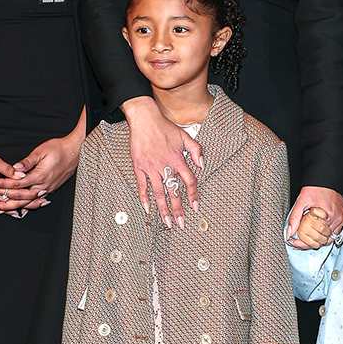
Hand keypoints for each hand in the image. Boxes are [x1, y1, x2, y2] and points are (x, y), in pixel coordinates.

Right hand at [0, 146, 41, 213]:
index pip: (16, 192)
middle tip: (43, 202)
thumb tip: (22, 174)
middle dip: (29, 203)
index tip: (41, 192)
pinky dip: (5, 210)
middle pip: (13, 202)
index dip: (30, 193)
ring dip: (19, 208)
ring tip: (32, 209)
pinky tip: (14, 212)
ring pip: (5, 207)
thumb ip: (8, 169)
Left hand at [3, 131, 82, 204]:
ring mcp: (48, 189)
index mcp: (39, 176)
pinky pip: (36, 201)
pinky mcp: (50, 189)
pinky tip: (20, 209)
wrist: (74, 152)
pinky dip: (27, 206)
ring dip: (15, 207)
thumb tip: (15, 167)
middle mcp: (43, 186)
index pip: (17, 183)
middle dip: (5, 201)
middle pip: (21, 198)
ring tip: (2, 210)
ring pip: (29, 202)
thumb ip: (28, 161)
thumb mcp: (41, 151)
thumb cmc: (59, 149)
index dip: (3, 184)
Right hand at [123, 96, 202, 229]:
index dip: (193, 195)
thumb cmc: (164, 127)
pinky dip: (144, 198)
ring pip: (159, 193)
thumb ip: (196, 149)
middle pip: (173, 192)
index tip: (195, 206)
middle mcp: (165, 166)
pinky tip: (147, 209)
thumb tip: (202, 164)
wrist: (144, 119)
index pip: (189, 181)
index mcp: (178, 159)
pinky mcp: (139, 167)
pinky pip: (142, 186)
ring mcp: (151, 168)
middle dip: (178, 210)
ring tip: (166, 222)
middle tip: (181, 224)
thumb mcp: (184, 135)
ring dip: (163, 209)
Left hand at [287, 187, 342, 249]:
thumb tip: (290, 232)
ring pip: (330, 237)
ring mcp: (341, 218)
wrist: (327, 179)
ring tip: (312, 231)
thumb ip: (294, 217)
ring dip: (320, 236)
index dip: (305, 242)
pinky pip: (335, 232)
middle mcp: (336, 217)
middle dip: (312, 240)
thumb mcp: (301, 202)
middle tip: (302, 237)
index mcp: (327, 214)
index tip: (297, 242)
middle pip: (323, 239)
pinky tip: (320, 227)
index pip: (316, 237)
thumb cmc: (316, 188)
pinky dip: (327, 232)